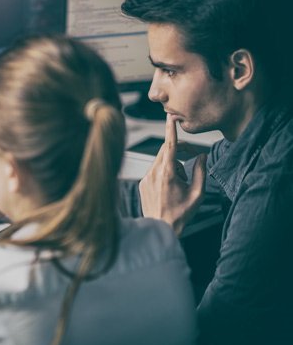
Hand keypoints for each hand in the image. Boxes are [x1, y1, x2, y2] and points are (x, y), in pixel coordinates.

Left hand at [139, 115, 206, 234]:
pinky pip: (154, 170)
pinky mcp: (142, 183)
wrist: (161, 227)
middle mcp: (153, 173)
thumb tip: (202, 156)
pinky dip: (164, 172)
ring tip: (181, 183)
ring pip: (161, 160)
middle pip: (166, 150)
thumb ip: (201, 171)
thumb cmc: (181, 213)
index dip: (170, 129)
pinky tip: (170, 188)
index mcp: (167, 173)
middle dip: (180, 150)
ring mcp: (146, 178)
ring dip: (173, 164)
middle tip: (193, 157)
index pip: (169, 145)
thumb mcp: (198, 193)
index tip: (170, 117)